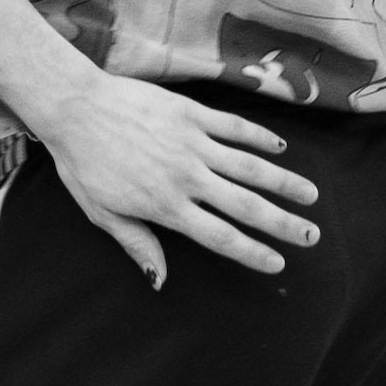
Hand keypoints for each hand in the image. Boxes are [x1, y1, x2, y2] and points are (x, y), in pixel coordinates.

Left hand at [4, 64, 321, 284]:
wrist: (74, 106)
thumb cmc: (82, 164)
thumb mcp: (103, 213)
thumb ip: (137, 244)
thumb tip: (160, 280)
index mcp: (165, 206)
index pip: (220, 237)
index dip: (252, 252)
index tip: (279, 263)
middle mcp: (186, 177)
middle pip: (246, 206)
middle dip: (283, 223)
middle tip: (312, 236)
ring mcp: (192, 143)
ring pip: (250, 167)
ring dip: (285, 183)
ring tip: (312, 195)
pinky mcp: (192, 114)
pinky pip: (235, 128)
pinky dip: (261, 138)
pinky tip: (280, 149)